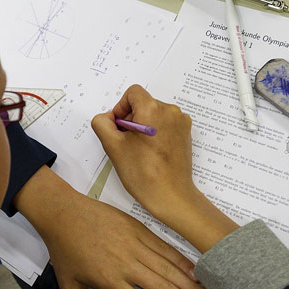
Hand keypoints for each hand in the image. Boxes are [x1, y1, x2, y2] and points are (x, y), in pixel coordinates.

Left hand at [14, 166, 216, 288]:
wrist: (63, 213)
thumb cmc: (65, 249)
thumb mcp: (71, 286)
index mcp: (109, 280)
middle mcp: (126, 263)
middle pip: (164, 288)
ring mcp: (134, 243)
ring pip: (169, 268)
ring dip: (191, 285)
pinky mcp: (138, 228)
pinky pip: (164, 247)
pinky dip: (182, 260)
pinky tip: (195, 271)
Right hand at [92, 85, 237, 252]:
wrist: (171, 195)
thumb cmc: (143, 173)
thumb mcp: (113, 146)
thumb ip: (102, 123)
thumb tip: (107, 117)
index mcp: (153, 109)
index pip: (132, 93)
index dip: (120, 107)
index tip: (119, 127)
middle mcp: (170, 111)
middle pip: (143, 103)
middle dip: (131, 119)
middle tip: (127, 142)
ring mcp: (181, 122)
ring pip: (154, 114)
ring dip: (143, 126)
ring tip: (139, 150)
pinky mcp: (185, 134)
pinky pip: (165, 124)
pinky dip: (156, 132)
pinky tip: (151, 152)